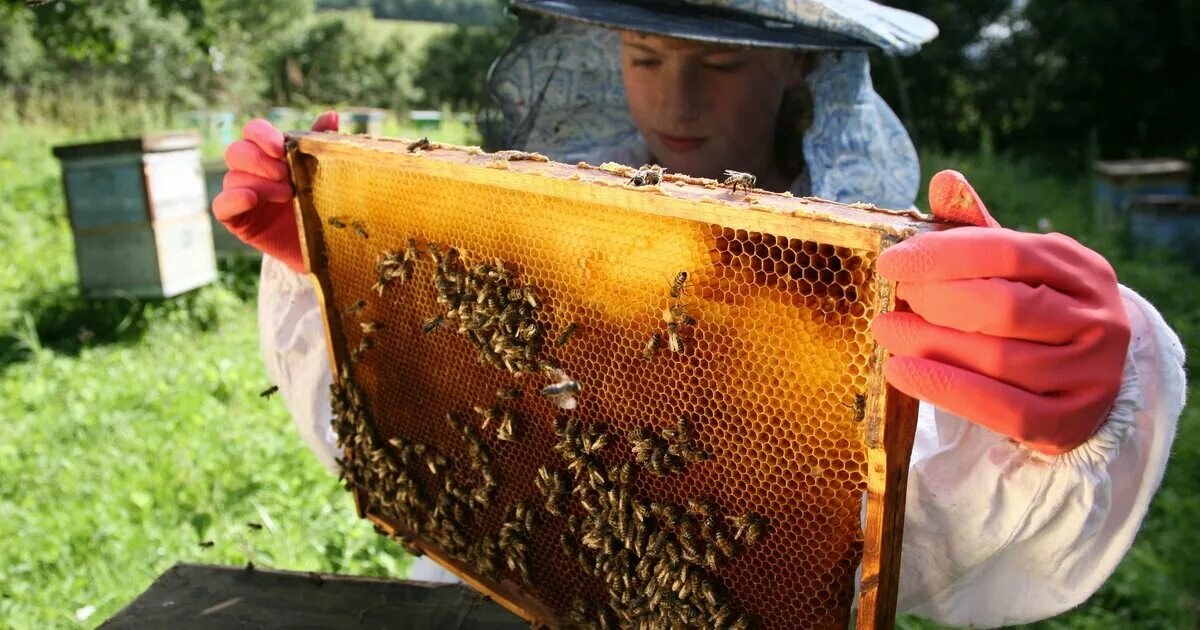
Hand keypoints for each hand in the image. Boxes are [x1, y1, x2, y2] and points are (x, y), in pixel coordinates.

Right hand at [212, 111, 339, 271]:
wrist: (321, 246)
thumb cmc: (320, 205)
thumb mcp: (324, 174)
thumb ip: (320, 145)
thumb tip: (331, 115)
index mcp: (269, 154)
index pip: (253, 131)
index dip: (262, 135)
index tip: (280, 147)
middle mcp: (251, 171)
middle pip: (237, 151)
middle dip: (260, 161)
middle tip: (286, 174)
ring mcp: (240, 194)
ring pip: (232, 177)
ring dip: (259, 183)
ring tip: (287, 194)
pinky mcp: (236, 219)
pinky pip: (221, 205)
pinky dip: (232, 199)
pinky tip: (250, 199)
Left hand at [871, 171, 1130, 454]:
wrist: (1086, 384)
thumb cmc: (1038, 315)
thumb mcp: (1019, 270)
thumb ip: (979, 233)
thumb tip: (944, 182)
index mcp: (1081, 270)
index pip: (1009, 252)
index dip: (944, 255)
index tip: (892, 262)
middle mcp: (1096, 321)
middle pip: (1006, 307)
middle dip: (938, 300)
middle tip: (894, 299)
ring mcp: (1089, 375)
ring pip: (999, 359)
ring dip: (931, 344)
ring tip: (887, 331)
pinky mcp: (1069, 424)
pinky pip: (1001, 409)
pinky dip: (946, 389)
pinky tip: (903, 371)